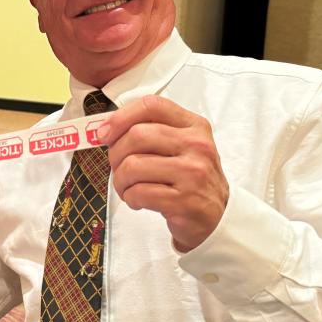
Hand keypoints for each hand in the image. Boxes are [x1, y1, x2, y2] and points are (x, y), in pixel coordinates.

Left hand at [97, 95, 228, 251]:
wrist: (217, 215)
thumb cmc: (190, 178)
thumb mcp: (180, 146)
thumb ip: (149, 132)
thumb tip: (104, 130)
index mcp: (193, 126)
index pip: (151, 106)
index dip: (120, 117)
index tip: (104, 133)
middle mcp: (196, 145)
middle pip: (137, 135)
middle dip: (116, 154)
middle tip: (118, 167)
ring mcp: (193, 173)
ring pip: (133, 165)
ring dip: (120, 180)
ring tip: (128, 187)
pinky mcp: (185, 200)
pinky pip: (138, 192)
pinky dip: (130, 198)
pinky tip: (138, 200)